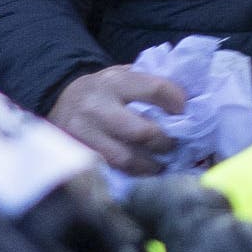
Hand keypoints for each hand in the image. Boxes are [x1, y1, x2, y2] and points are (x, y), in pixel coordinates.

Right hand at [49, 61, 188, 177]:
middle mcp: (97, 106)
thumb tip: (191, 101)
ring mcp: (83, 132)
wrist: (60, 101)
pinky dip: (130, 175)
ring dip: (149, 165)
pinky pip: (109, 170)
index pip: (156, 89)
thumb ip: (150, 85)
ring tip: (160, 164)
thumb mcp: (123, 76)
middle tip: (174, 146)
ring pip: (125, 158)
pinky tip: (141, 172)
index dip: (178, 103)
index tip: (187, 114)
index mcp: (115, 81)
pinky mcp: (77, 153)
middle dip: (165, 143)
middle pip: (142, 131)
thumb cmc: (104, 90)